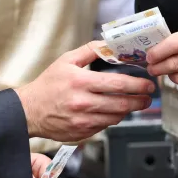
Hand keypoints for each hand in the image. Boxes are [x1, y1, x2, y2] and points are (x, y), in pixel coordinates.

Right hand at [15, 42, 154, 141]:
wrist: (30, 111)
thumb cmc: (48, 85)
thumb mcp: (66, 61)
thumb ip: (90, 51)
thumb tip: (109, 45)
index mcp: (81, 83)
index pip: (118, 84)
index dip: (137, 85)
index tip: (148, 85)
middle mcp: (84, 103)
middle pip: (122, 104)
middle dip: (140, 101)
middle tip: (147, 97)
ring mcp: (83, 121)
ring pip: (116, 117)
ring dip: (128, 110)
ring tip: (133, 103)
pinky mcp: (82, 132)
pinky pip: (105, 126)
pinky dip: (112, 118)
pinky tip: (113, 111)